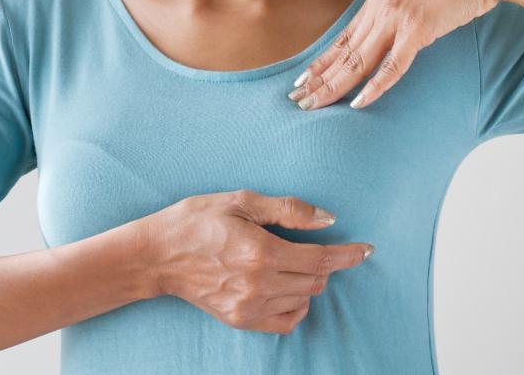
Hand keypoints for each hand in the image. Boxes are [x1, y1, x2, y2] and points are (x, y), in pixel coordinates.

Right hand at [136, 189, 373, 334]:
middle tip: (310, 246)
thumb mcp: (240, 200)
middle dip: (324, 263)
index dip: (349, 254)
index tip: (366, 249)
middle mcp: (258, 283)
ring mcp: (249, 306)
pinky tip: (287, 289)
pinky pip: (286, 321)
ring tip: (289, 262)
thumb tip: (328, 219)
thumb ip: (288, 210)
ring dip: (308, 281)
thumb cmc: (195, 220)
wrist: (157, 255)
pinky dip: (296, 306)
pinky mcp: (240, 320)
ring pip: (304, 299)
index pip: (321, 258)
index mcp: (261, 250)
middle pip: (316, 280)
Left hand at [287, 0, 510, 110]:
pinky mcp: (418, 29)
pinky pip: (392, 65)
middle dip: (319, 80)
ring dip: (335, 87)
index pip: (342, 39)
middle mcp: (380, 8)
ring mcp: (397, 18)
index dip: (320, 62)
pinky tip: (358, 103)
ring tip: (315, 105)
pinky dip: (374, 87)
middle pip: (343, 53)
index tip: (302, 80)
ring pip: (358, 61)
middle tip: (298, 101)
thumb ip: (397, 13)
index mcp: (377, 0)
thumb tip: (388, 35)